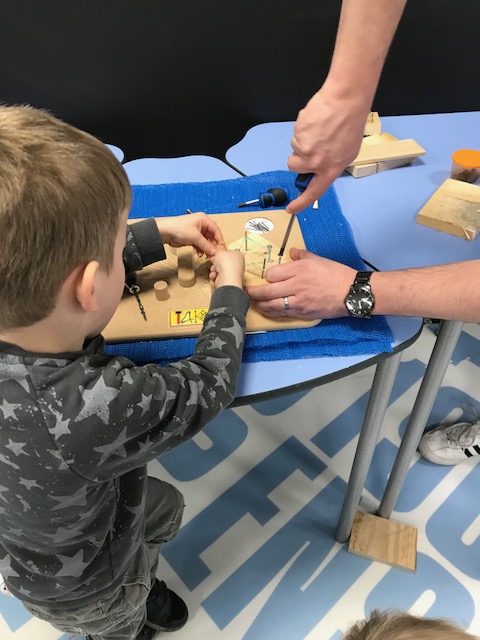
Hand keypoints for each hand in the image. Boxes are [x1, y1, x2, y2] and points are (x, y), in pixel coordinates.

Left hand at [156, 212, 223, 256]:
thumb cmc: (180, 229)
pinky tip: (200, 254)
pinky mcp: (192, 238)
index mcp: (204, 220)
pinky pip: (200, 244)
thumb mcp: (195, 237)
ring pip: (206, 241)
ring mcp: (197, 231)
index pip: (216, 230)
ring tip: (207, 256)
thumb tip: (215, 252)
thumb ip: (206, 245)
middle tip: (214, 255)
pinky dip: (201, 249)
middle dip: (213, 246)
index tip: (222, 249)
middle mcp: (202, 224)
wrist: (165, 232)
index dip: (219, 240)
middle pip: (211, 236)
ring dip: (207, 249)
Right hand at [209, 245, 244, 288]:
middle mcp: (237, 264)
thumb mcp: (220, 251)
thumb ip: (220, 248)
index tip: (215, 254)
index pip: (229, 253)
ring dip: (214, 269)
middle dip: (215, 262)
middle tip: (213, 261)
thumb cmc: (225, 262)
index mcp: (238, 255)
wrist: (227, 278)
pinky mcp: (228, 281)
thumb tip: (221, 246)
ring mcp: (233, 274)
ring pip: (220, 270)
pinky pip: (219, 277)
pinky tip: (215, 276)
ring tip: (214, 270)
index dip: (221, 253)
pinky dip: (215, 276)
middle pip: (223, 262)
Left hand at [246, 247, 355, 318]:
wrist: (352, 293)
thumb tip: (292, 252)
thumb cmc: (336, 274)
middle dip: (253, 292)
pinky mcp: (303, 313)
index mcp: (299, 269)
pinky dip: (271, 312)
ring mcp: (299, 301)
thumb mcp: (319, 259)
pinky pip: (282, 314)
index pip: (272, 274)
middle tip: (246, 290)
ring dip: (259, 304)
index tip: (266, 277)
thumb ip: (302, 255)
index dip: (267, 276)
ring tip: (253, 302)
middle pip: (266, 290)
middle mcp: (296, 285)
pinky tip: (266, 310)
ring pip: (271, 305)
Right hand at [286, 87, 369, 213]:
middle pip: (295, 166)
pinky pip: (296, 134)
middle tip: (313, 146)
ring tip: (320, 130)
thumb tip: (317, 171)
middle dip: (299, 158)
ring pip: (296, 148)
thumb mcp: (348, 153)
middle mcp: (315, 161)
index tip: (291, 208)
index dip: (301, 202)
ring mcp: (305, 146)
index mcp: (330, 169)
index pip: (313, 192)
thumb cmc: (350, 124)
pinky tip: (317, 122)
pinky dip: (304, 129)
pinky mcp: (298, 132)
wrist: (346, 100)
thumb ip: (330, 166)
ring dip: (304, 141)